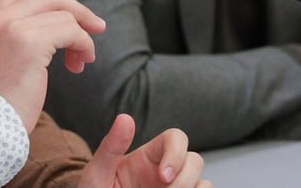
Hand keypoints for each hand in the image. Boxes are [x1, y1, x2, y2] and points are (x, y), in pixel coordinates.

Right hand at [0, 0, 106, 131]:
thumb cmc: (7, 98)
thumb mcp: (14, 56)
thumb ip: (32, 34)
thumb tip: (72, 26)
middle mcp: (1, 16)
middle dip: (80, 12)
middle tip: (99, 29)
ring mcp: (13, 26)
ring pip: (66, 16)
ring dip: (84, 38)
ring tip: (83, 60)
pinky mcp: (29, 41)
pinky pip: (72, 32)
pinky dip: (83, 47)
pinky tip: (79, 65)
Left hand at [78, 114, 210, 187]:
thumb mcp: (97, 173)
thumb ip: (110, 148)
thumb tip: (124, 118)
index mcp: (148, 157)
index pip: (175, 138)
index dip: (176, 153)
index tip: (164, 176)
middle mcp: (166, 172)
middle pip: (195, 160)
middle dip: (185, 179)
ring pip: (203, 183)